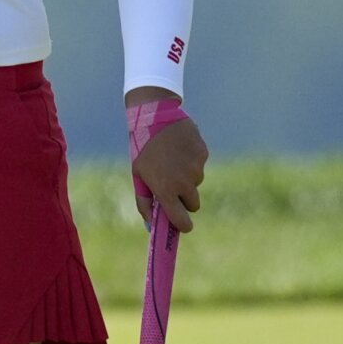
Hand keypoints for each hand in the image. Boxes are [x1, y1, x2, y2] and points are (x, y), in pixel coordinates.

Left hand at [132, 114, 208, 232]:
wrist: (154, 116)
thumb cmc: (142, 150)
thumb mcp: (139, 176)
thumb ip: (145, 203)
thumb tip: (151, 227)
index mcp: (166, 190)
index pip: (183, 220)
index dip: (183, 226)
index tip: (182, 225)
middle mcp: (184, 181)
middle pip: (193, 204)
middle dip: (184, 199)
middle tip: (171, 185)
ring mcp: (196, 167)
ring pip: (196, 182)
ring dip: (187, 177)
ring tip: (171, 160)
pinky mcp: (203, 153)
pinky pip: (200, 165)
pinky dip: (191, 161)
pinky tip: (179, 148)